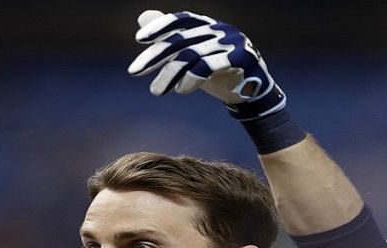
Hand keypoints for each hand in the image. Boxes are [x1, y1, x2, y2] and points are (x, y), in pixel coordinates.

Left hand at [127, 10, 285, 119]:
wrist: (252, 91)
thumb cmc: (217, 70)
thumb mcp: (191, 54)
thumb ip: (169, 37)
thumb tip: (143, 17)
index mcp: (206, 25)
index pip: (180, 20)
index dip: (160, 26)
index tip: (139, 39)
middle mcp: (218, 29)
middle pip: (180, 40)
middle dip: (155, 56)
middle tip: (134, 71)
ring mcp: (231, 43)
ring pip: (191, 56)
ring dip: (169, 75)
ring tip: (156, 91)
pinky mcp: (240, 59)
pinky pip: (209, 67)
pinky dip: (190, 79)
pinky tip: (180, 90)